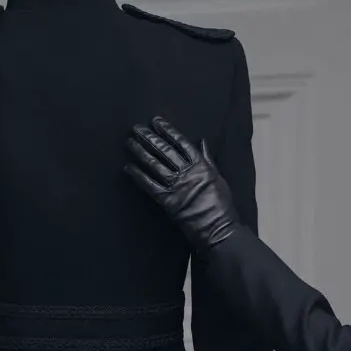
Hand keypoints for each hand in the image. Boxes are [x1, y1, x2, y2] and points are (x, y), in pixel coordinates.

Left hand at [124, 117, 239, 252]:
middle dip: (149, 137)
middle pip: (165, 150)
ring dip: (140, 152)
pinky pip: (149, 185)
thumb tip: (202, 141)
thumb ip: (208, 158)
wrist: (219, 229)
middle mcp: (187, 172)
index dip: (168, 131)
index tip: (156, 121)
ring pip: (155, 164)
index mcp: (201, 164)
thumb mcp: (218, 177)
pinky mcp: (167, 201)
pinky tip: (128, 167)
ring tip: (129, 142)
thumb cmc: (222, 205)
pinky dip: (138, 175)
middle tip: (136, 127)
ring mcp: (176, 186)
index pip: (181, 143)